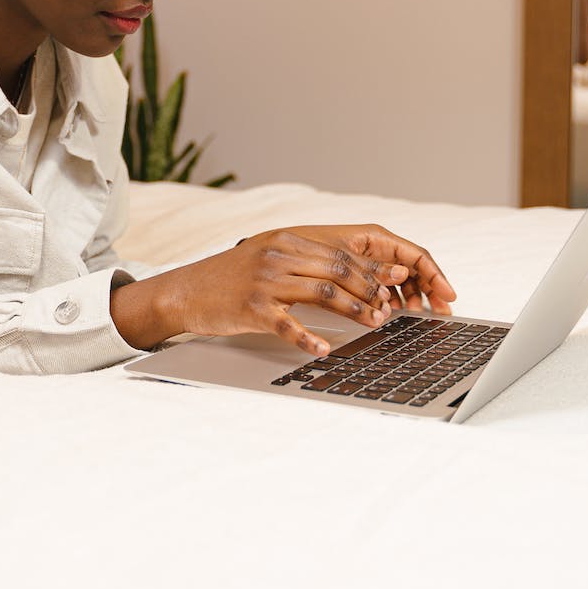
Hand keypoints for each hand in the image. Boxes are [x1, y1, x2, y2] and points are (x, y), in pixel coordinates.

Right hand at [109, 225, 456, 354]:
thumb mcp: (270, 259)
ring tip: (375, 325)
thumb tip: (353, 276)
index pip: (344, 251)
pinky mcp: (252, 307)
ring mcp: (265, 280)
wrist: (185, 290)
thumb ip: (307, 262)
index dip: (377, 268)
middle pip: (341, 269)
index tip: (402, 284)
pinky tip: (323, 348)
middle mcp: (280, 254)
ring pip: (323, 291)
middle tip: (395, 309)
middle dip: (374, 289)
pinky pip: (288, 323)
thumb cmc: (232, 279)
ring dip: (355, 310)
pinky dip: (309, 337)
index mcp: (289, 240)